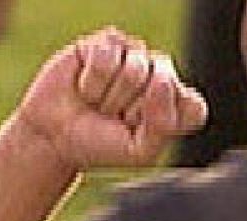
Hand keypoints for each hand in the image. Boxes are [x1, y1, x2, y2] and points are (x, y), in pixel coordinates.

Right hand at [10, 29, 206, 169]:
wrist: (53, 137)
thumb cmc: (99, 145)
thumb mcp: (138, 152)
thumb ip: (163, 125)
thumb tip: (162, 79)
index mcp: (177, 105)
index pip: (193, 108)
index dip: (165, 123)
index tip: (140, 134)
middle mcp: (161, 75)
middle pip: (165, 83)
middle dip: (134, 110)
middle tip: (115, 119)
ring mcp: (135, 55)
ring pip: (136, 69)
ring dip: (110, 97)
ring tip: (99, 104)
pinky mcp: (108, 42)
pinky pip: (108, 57)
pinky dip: (92, 81)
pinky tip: (85, 87)